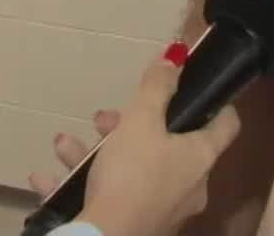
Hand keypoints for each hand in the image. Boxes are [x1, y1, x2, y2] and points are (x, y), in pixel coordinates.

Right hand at [28, 48, 242, 235]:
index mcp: (200, 158)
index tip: (194, 85)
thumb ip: (157, 87)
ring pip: (132, 170)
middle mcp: (190, 186)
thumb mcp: (140, 122)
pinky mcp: (137, 226)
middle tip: (103, 119)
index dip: (214, 101)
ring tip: (65, 145)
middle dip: (128, 126)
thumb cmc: (130, 176)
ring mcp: (163, 210)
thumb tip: (176, 54)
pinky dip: (81, 185)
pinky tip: (47, 177)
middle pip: (166, 144)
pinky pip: (111, 197)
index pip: (226, 123)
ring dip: (96, 153)